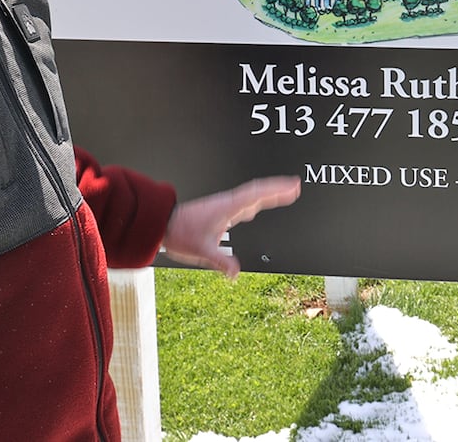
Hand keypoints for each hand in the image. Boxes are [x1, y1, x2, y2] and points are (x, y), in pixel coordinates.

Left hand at [161, 176, 300, 278]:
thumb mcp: (201, 250)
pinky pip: (243, 203)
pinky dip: (254, 202)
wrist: (162, 224)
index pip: (257, 193)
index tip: (293, 185)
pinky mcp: (219, 211)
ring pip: (250, 196)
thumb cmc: (180, 232)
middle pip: (258, 192)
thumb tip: (235, 273)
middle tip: (295, 186)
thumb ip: (220, 261)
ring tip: (282, 194)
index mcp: (228, 207)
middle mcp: (228, 203)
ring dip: (267, 194)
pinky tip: (254, 210)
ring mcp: (224, 206)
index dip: (277, 189)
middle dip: (278, 188)